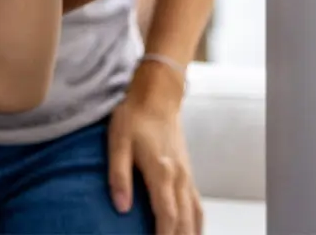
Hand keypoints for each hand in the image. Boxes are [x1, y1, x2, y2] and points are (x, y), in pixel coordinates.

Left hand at [108, 65, 201, 234]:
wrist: (157, 95)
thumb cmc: (134, 115)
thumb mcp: (118, 141)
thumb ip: (118, 174)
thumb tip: (120, 207)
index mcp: (161, 171)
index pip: (166, 215)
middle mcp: (178, 177)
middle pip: (183, 221)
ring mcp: (186, 175)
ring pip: (194, 215)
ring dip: (189, 234)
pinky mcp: (187, 171)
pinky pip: (197, 205)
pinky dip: (197, 223)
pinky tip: (191, 231)